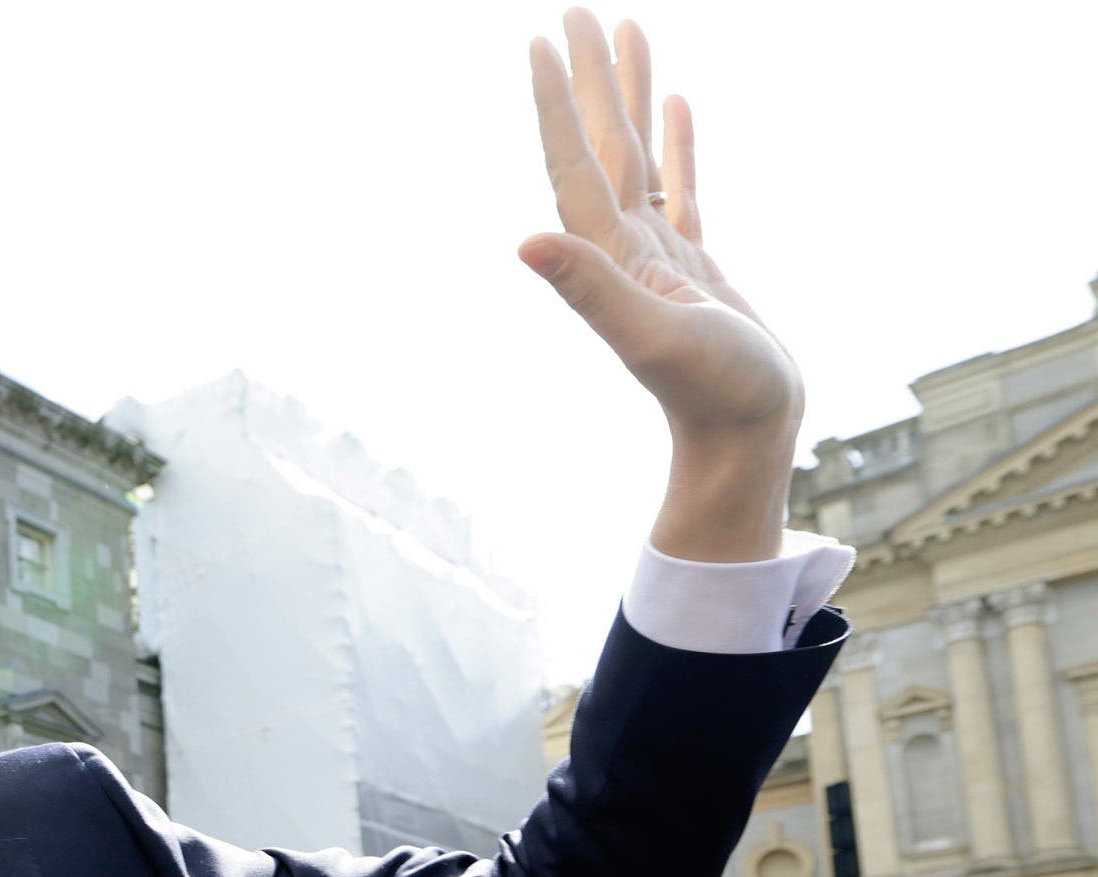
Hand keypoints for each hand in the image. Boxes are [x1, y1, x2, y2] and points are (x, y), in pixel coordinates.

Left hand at [523, 12, 802, 561]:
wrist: (746, 437)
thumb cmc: (709, 393)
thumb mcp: (651, 337)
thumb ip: (591, 290)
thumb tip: (526, 243)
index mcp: (607, 254)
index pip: (574, 161)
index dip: (556, 102)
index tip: (541, 42)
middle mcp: (622, 247)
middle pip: (600, 142)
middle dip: (589, 76)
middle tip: (576, 10)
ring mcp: (657, 253)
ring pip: (638, 154)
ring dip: (629, 95)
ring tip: (627, 29)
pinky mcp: (694, 264)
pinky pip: (681, 185)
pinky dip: (677, 141)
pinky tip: (676, 102)